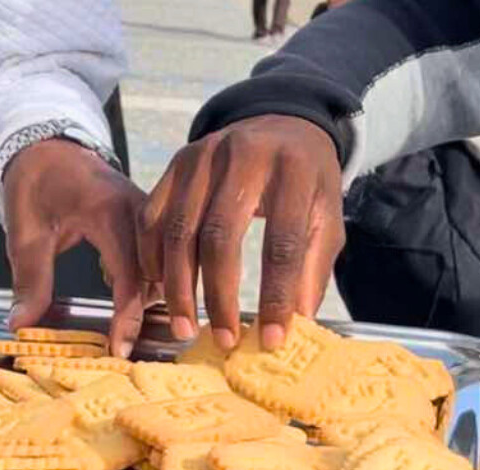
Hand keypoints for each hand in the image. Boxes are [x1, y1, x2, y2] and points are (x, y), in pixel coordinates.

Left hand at [3, 139, 150, 357]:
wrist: (49, 147)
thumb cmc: (36, 185)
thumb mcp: (25, 232)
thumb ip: (28, 279)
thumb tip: (21, 325)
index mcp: (109, 212)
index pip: (131, 274)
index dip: (128, 316)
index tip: (118, 350)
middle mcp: (139, 213)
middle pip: (157, 275)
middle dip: (146, 316)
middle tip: (127, 354)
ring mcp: (149, 217)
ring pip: (163, 270)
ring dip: (150, 303)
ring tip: (129, 337)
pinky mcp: (149, 224)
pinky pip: (158, 260)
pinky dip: (148, 287)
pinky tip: (127, 310)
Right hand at [138, 115, 343, 349]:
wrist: (280, 122)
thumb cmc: (305, 180)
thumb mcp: (326, 217)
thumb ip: (311, 269)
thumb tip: (294, 328)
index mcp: (292, 170)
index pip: (282, 242)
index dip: (276, 295)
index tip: (272, 338)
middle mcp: (243, 156)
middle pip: (219, 236)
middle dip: (218, 296)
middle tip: (222, 339)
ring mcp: (202, 157)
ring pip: (178, 230)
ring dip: (178, 286)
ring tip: (185, 325)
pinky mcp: (175, 163)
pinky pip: (153, 218)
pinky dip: (153, 258)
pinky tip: (162, 288)